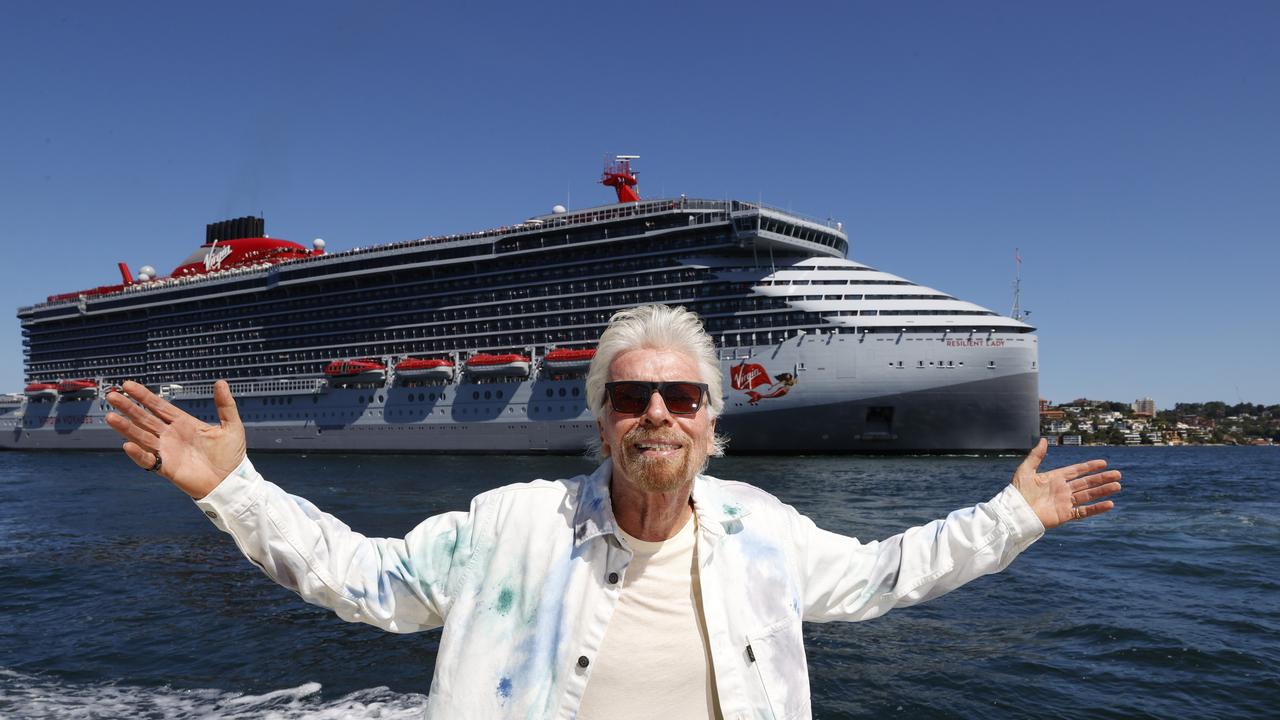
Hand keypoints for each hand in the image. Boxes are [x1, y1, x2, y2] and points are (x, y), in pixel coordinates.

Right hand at [105, 380, 245, 498]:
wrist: (231, 482)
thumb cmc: (231, 455)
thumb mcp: (231, 426)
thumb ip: (225, 405)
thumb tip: (221, 382)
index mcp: (183, 423)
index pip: (159, 406)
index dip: (143, 396)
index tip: (128, 384)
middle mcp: (171, 435)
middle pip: (145, 418)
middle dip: (128, 407)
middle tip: (111, 395)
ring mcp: (167, 451)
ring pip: (142, 436)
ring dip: (126, 428)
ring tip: (111, 417)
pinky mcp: (167, 468)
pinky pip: (148, 460)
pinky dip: (138, 453)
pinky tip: (127, 444)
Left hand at [1012, 438, 1120, 529]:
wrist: (1015, 513)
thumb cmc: (1017, 492)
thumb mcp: (1025, 471)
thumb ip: (1036, 456)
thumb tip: (1043, 439)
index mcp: (1054, 478)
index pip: (1076, 471)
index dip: (1089, 467)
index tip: (1103, 463)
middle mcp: (1062, 490)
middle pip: (1086, 483)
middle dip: (1101, 478)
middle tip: (1118, 474)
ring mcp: (1065, 503)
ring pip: (1088, 495)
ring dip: (1103, 491)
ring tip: (1118, 486)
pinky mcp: (1065, 515)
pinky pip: (1084, 511)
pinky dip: (1097, 508)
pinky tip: (1109, 504)